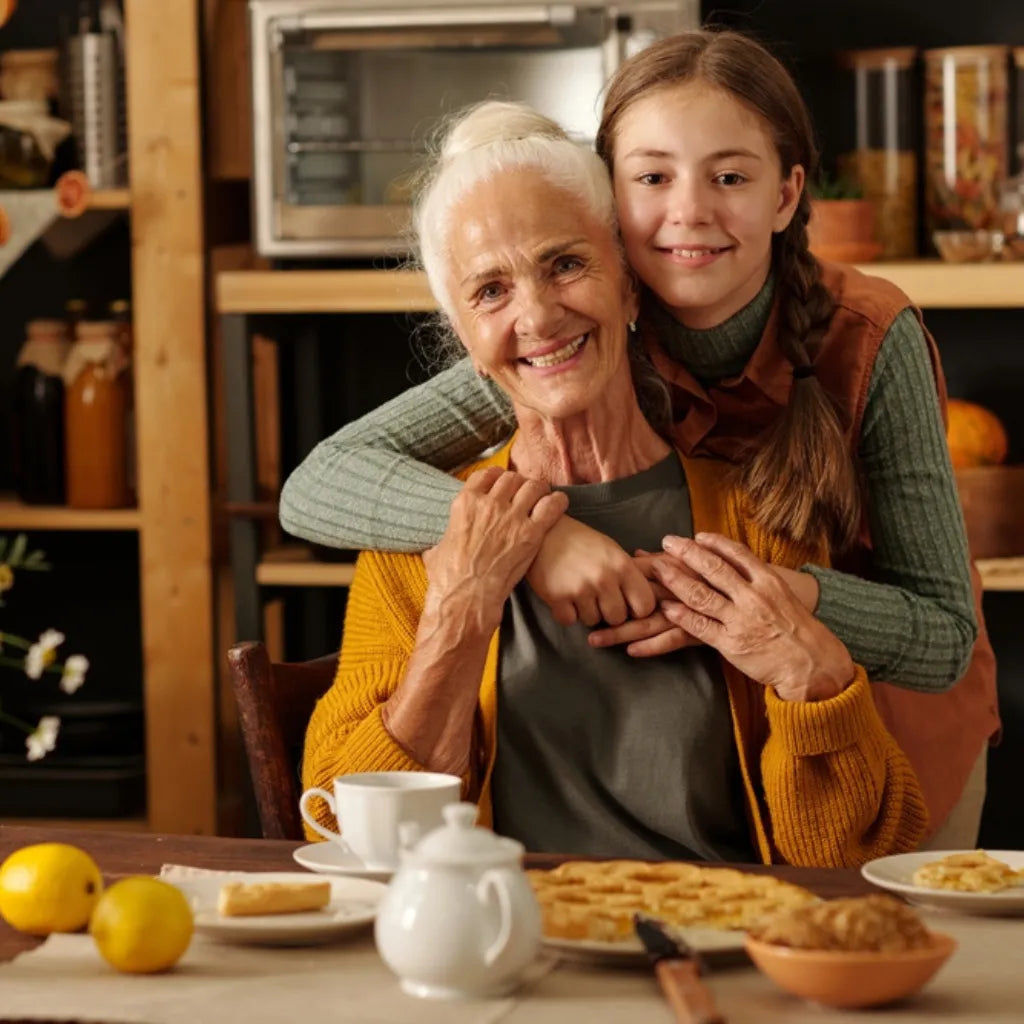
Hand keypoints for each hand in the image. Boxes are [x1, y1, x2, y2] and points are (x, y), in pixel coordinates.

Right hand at [423, 467, 567, 630]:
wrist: (467, 597)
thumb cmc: (449, 578)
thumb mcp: (437, 550)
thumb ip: (444, 541)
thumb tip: (436, 548)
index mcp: (466, 503)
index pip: (487, 475)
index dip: (497, 476)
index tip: (502, 481)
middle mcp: (490, 504)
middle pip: (512, 478)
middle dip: (519, 483)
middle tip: (523, 492)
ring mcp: (512, 517)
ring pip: (533, 486)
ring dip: (538, 489)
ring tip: (542, 496)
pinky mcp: (531, 533)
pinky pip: (551, 506)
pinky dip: (557, 501)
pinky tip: (558, 503)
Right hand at [525, 516, 656, 626]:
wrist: (542, 530)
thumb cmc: (580, 541)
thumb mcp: (612, 549)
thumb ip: (631, 573)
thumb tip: (654, 596)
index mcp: (622, 565)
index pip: (645, 605)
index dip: (636, 608)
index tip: (627, 604)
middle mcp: (604, 578)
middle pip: (617, 618)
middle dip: (608, 612)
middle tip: (598, 598)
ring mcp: (580, 589)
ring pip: (593, 621)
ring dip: (586, 611)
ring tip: (578, 592)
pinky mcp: (557, 597)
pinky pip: (569, 620)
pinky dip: (566, 612)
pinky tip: (563, 595)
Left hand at [588, 550, 701, 655]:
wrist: (756, 589)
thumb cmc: (712, 572)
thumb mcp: (688, 559)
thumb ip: (661, 558)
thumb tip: (636, 554)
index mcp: (670, 568)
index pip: (634, 574)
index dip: (611, 582)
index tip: (586, 587)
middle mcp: (674, 589)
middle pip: (635, 601)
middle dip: (608, 611)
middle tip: (581, 619)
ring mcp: (685, 611)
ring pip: (648, 623)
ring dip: (621, 633)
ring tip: (595, 640)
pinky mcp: (697, 631)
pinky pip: (672, 640)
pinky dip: (652, 646)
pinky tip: (631, 651)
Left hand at [650, 533, 854, 701]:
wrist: (813, 665)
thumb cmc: (797, 631)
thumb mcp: (783, 597)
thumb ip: (759, 581)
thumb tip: (737, 565)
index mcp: (768, 581)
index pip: (737, 553)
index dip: (714, 542)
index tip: (696, 536)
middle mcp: (753, 596)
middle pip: (714, 568)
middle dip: (687, 552)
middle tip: (668, 542)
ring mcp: (741, 620)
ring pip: (701, 594)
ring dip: (675, 578)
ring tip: (657, 567)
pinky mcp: (731, 643)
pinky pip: (699, 626)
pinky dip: (680, 615)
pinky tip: (666, 606)